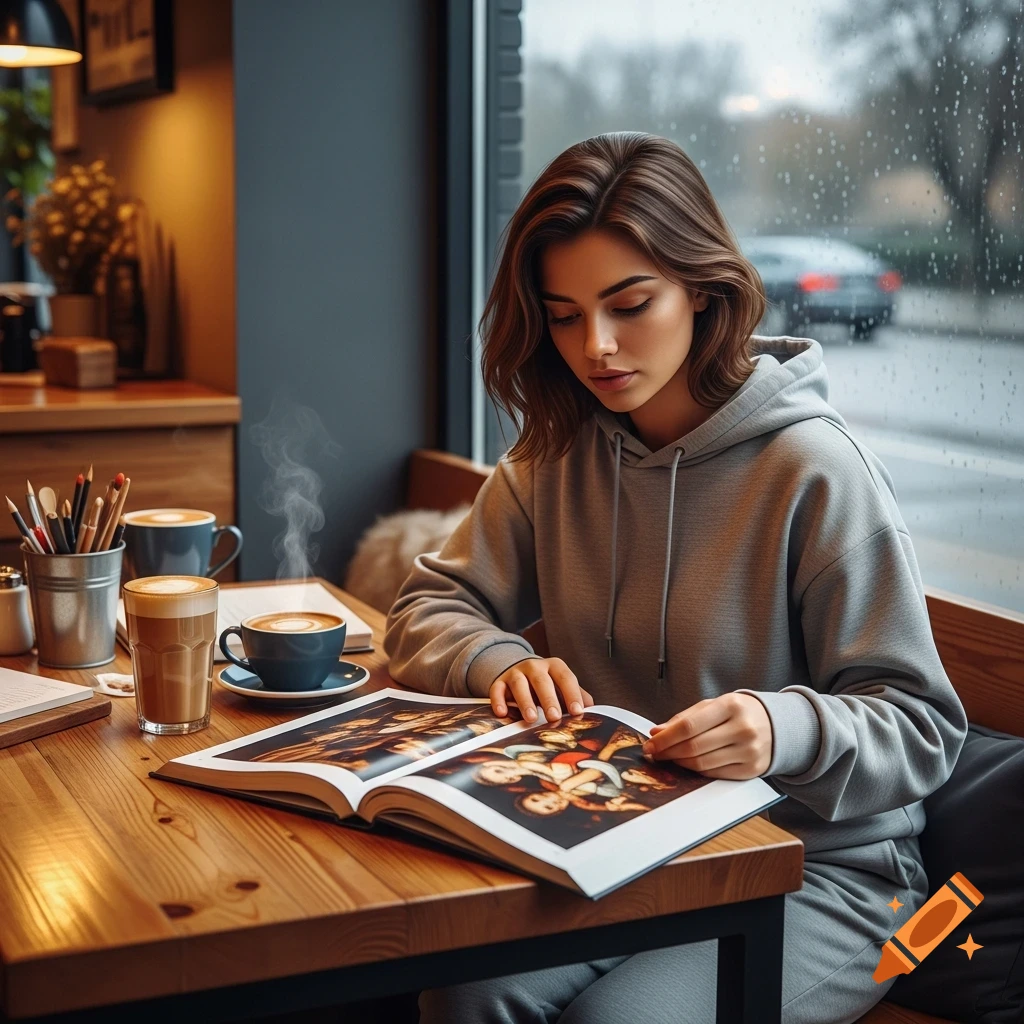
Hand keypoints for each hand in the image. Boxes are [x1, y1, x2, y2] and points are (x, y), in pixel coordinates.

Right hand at [490, 657, 593, 722]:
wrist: (519, 673)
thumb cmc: (546, 685)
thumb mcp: (561, 686)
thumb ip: (576, 695)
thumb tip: (592, 709)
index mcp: (554, 666)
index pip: (566, 677)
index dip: (572, 694)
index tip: (578, 711)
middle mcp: (534, 666)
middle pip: (542, 680)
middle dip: (549, 698)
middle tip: (554, 717)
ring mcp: (516, 673)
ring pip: (519, 684)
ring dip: (525, 701)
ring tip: (532, 718)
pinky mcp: (499, 682)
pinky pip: (497, 689)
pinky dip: (498, 700)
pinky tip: (502, 713)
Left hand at [643, 693, 772, 779]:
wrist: (777, 725)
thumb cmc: (739, 712)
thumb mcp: (714, 706)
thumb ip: (684, 718)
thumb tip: (657, 732)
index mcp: (731, 706)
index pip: (689, 726)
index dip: (665, 738)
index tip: (650, 744)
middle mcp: (743, 729)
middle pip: (694, 747)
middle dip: (668, 752)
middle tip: (654, 753)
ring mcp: (749, 751)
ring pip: (702, 764)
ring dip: (679, 763)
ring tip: (669, 758)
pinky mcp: (752, 769)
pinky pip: (714, 774)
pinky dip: (696, 771)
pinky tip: (688, 764)